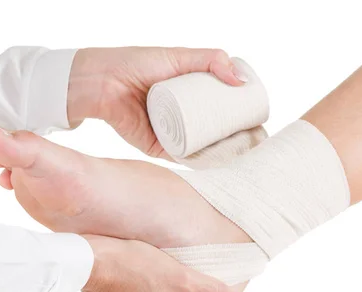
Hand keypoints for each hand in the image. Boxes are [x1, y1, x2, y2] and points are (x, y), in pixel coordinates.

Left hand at [67, 46, 247, 158]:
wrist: (102, 83)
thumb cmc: (137, 64)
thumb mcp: (178, 57)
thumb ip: (211, 61)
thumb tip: (241, 82)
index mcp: (188, 93)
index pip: (220, 104)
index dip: (240, 110)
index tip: (259, 116)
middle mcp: (182, 115)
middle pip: (215, 127)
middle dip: (236, 134)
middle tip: (256, 138)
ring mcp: (172, 132)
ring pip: (202, 144)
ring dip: (222, 150)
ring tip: (244, 152)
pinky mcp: (159, 147)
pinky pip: (183, 157)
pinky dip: (200, 162)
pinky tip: (220, 164)